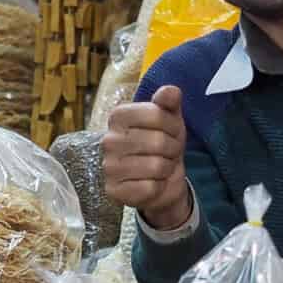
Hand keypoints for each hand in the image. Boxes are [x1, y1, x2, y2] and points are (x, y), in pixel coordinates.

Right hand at [103, 85, 192, 231]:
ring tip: (161, 167)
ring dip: (167, 169)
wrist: (162, 179)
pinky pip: (150, 188)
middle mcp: (108, 140)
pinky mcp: (113, 191)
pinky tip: (152, 184)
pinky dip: (159, 187)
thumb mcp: (171, 118)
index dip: (173, 125)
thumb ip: (169, 101)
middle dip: (172, 149)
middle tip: (168, 153)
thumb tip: (171, 91)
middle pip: (158, 141)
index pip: (156, 114)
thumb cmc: (164, 143)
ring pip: (156, 166)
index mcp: (118, 116)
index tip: (172, 132)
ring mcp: (108, 167)